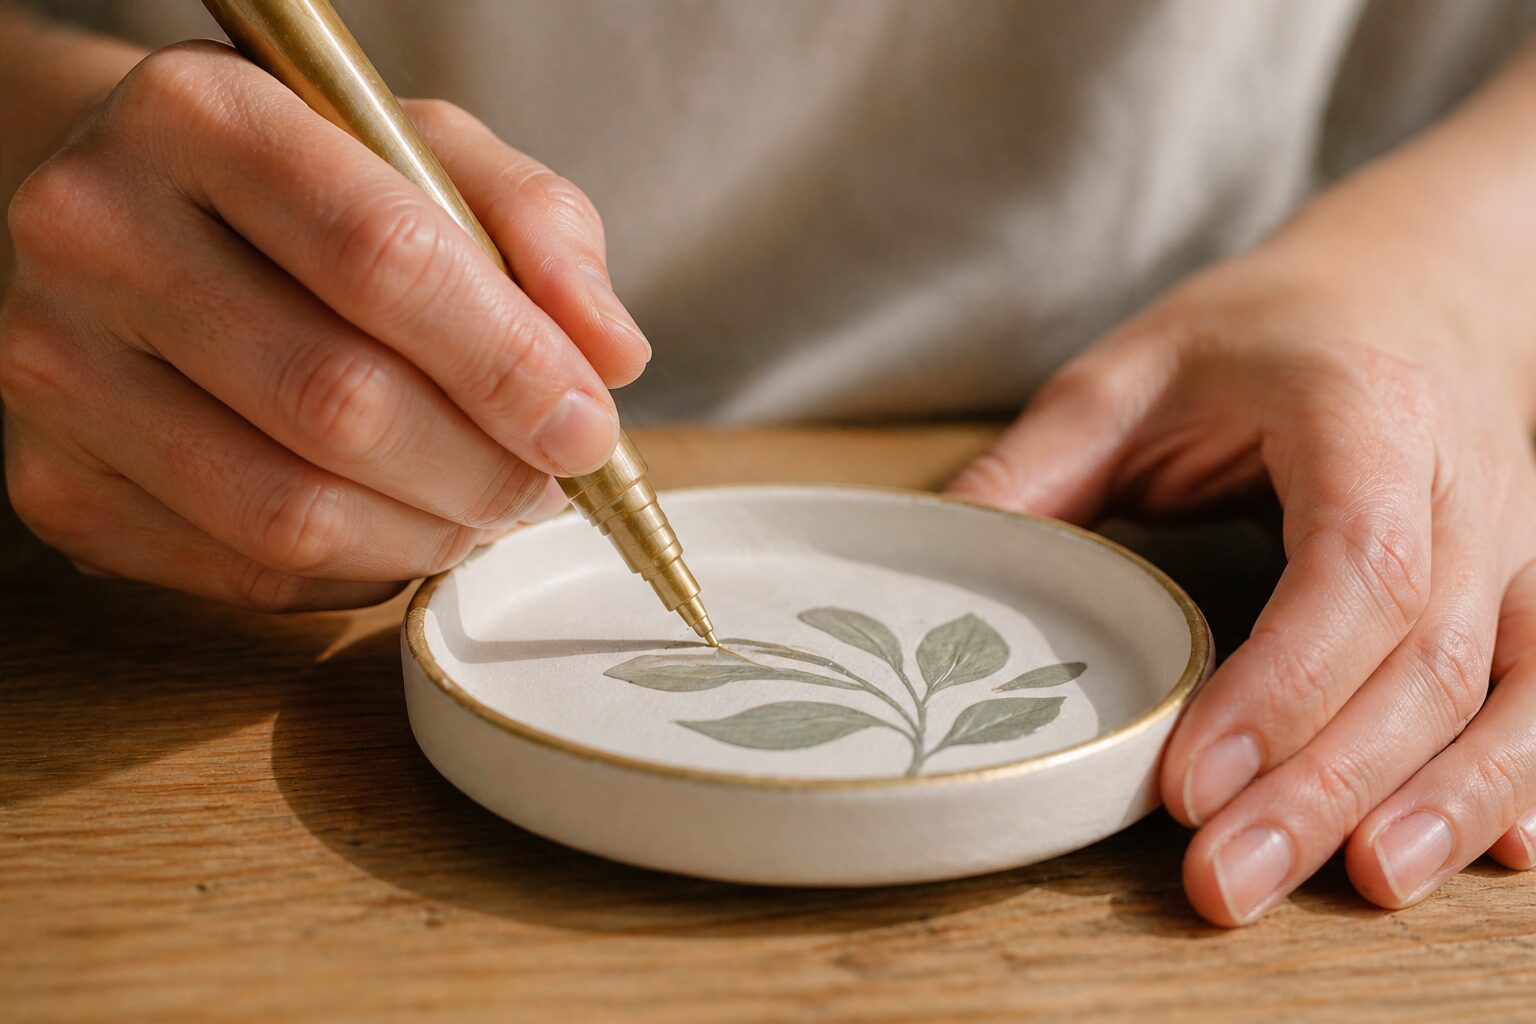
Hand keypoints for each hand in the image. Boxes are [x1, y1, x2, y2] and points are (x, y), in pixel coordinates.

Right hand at [0, 41, 648, 609]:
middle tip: (549, 480)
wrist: (117, 211)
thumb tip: (610, 356)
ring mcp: (55, 369)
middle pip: (340, 401)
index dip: (510, 363)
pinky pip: (247, 571)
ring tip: (488, 507)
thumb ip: (536, 226)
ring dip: (433, 533)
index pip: (383, 257)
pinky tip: (401, 525)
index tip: (587, 424)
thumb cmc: (295, 181)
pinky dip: (360, 568)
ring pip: (291, 512)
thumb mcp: (424, 150)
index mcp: (200, 118)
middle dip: (486, 469)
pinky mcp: (53, 483)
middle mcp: (96, 236)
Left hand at [947, 232, 1535, 923]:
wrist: (1414, 282)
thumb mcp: (1132, 369)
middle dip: (1324, 785)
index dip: (1280, 687)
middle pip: (1420, 658)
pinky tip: (1492, 855)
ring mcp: (1513, 539)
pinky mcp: (1528, 583)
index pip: (1349, 568)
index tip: (1189, 782)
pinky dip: (1522, 776)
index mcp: (1362, 413)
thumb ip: (1037, 465)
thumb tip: (940, 564)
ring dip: (1436, 803)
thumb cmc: (1268, 329)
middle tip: (1224, 884)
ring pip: (1501, 689)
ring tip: (1357, 888)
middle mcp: (1463, 484)